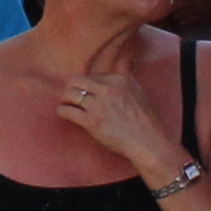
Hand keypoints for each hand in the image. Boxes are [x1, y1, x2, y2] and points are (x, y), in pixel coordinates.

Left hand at [56, 64, 175, 180]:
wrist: (148, 142)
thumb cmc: (146, 122)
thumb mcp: (139, 93)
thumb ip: (126, 83)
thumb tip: (121, 69)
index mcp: (119, 80)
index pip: (93, 76)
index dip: (87, 85)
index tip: (86, 93)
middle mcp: (107, 89)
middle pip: (77, 80)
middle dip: (72, 88)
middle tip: (72, 97)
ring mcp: (98, 104)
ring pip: (70, 94)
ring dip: (65, 99)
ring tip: (67, 105)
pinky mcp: (91, 121)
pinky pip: (67, 111)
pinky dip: (62, 111)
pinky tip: (64, 114)